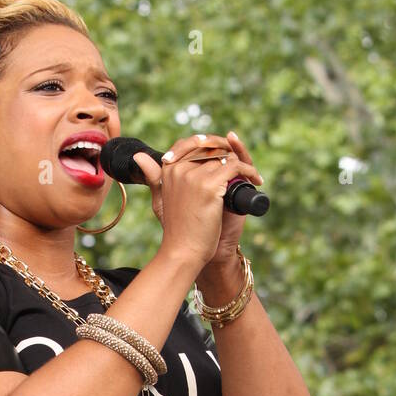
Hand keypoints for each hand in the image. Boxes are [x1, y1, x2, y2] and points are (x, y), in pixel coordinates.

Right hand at [132, 131, 262, 271]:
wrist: (184, 252)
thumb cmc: (176, 230)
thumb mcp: (160, 201)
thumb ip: (154, 177)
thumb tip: (139, 156)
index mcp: (168, 170)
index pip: (189, 143)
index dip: (209, 143)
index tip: (225, 149)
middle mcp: (180, 169)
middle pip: (210, 148)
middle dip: (228, 152)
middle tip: (242, 162)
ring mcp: (194, 177)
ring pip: (224, 158)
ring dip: (241, 164)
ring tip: (251, 176)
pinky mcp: (210, 186)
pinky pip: (235, 168)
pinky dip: (249, 172)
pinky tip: (256, 180)